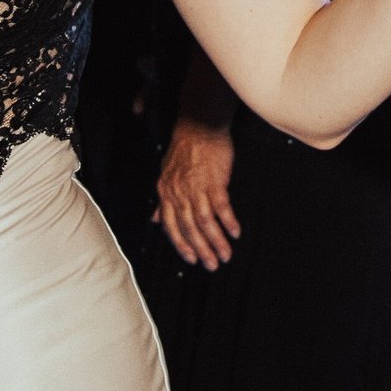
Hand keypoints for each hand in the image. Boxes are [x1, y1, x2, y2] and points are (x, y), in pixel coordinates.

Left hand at [154, 112, 239, 269]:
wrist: (199, 126)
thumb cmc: (185, 149)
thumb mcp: (167, 174)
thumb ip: (163, 200)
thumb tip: (155, 220)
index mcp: (166, 193)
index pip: (171, 226)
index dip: (181, 245)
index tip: (191, 259)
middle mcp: (178, 193)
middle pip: (189, 228)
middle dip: (201, 249)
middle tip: (212, 264)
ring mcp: (196, 187)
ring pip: (204, 221)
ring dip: (216, 241)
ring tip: (226, 254)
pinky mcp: (214, 180)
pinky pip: (221, 206)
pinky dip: (228, 221)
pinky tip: (235, 232)